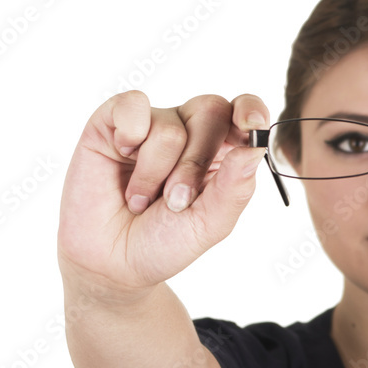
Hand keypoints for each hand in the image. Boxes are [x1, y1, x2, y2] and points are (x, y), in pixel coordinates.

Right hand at [58, 91, 269, 293]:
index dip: (252, 109)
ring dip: (156, 172)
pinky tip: (121, 160)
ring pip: (171, 125)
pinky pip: (132, 105)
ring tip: (141, 200)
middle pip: (212, 111)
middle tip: (175, 201)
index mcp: (223, 152)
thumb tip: (256, 149)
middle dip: (195, 163)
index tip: (253, 125)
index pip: (245, 111)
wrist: (111, 262)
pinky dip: (129, 137)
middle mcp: (189, 130)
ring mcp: (152, 124)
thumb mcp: (209, 224)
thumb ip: (235, 189)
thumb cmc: (164, 241)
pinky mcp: (113, 121)